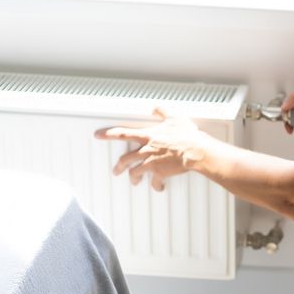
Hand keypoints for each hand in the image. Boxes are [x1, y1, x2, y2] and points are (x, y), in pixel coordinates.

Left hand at [93, 107, 213, 190]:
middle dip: (119, 166)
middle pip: (125, 159)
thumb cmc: (187, 135)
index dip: (108, 134)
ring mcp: (151, 163)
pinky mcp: (160, 173)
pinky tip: (158, 187)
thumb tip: (156, 106)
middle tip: (116, 170)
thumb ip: (163, 112)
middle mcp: (146, 150)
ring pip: (135, 172)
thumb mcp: (175, 118)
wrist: (195, 151)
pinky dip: (156, 186)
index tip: (98, 135)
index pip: (123, 133)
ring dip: (134, 178)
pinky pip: (154, 182)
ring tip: (134, 181)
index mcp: (148, 136)